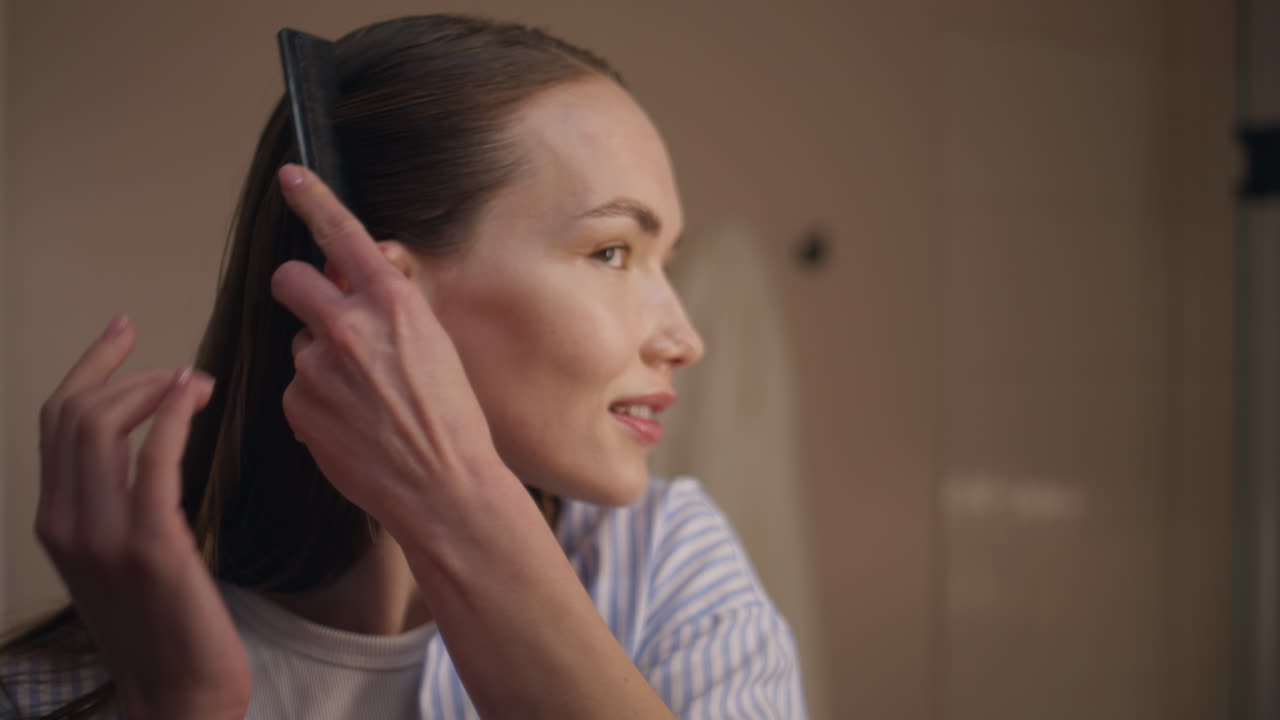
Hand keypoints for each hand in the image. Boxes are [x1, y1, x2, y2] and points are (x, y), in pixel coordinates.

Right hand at [37, 317, 249, 719]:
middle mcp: (64, 523)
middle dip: (128, 371)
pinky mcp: (150, 545)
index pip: (56, 420)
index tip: (124, 329)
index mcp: (54, 522)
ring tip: (197, 384)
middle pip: (76, 412)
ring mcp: (102, 535)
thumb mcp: (118, 560)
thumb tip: (143, 447)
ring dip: (155, 388)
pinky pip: (152, 458)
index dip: (90, 365)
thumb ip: (114, 506)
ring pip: (104, 425)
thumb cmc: (163, 626)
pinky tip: (195, 397)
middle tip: (181, 370)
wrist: (177, 695)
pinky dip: (171, 414)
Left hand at [270, 164, 500, 541]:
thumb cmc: (451, 417)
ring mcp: (317, 367)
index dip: (312, 200)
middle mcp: (347, 327)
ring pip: (300, 343)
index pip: (341, 235)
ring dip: (320, 359)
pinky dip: (318, 400)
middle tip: (323, 315)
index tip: (290, 178)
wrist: (443, 486)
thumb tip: (360, 274)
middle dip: (300, 289)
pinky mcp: (298, 406)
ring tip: (364, 397)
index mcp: (392, 304)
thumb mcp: (436, 343)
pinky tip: (354, 423)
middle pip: (291, 279)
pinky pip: (298, 387)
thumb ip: (392, 305)